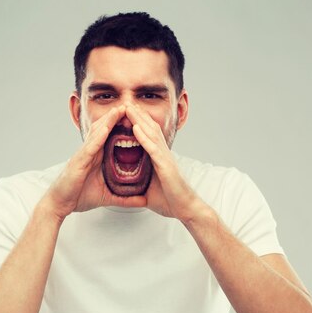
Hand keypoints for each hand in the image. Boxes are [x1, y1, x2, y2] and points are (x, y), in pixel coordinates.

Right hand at [43, 105, 146, 219]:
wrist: (59, 204)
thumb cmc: (79, 197)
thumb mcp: (107, 197)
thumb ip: (126, 198)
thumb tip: (144, 202)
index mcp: (97, 156)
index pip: (111, 136)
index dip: (122, 125)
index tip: (137, 117)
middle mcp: (91, 152)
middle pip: (104, 129)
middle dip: (117, 117)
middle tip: (132, 106)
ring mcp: (84, 155)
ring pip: (97, 133)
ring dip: (108, 120)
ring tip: (121, 109)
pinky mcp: (78, 161)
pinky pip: (89, 146)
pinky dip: (98, 136)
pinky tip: (107, 128)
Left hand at [126, 103, 204, 220]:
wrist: (185, 209)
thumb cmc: (170, 201)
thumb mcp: (148, 192)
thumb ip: (139, 188)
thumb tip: (127, 193)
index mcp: (159, 158)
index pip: (148, 136)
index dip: (138, 123)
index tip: (126, 114)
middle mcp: (163, 154)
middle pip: (149, 129)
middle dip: (137, 115)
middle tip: (125, 103)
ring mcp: (165, 158)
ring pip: (151, 134)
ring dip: (139, 120)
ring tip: (128, 108)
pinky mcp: (165, 166)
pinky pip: (153, 148)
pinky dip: (144, 137)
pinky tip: (135, 128)